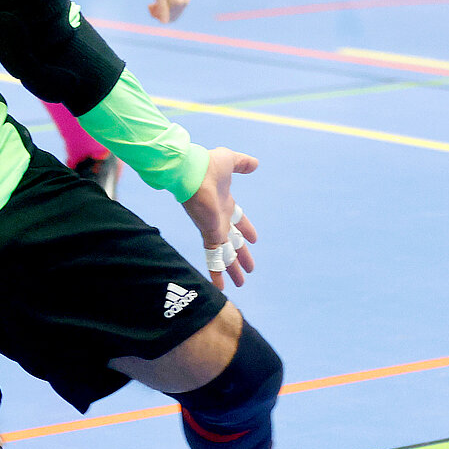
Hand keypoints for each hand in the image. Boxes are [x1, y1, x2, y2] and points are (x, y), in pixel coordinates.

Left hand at [148, 0, 189, 22]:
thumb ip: (161, 9)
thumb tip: (164, 23)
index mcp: (177, 4)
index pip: (166, 20)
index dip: (156, 16)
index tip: (150, 6)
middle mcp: (184, 4)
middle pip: (170, 17)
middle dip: (159, 13)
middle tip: (151, 4)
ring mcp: (185, 1)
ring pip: (173, 13)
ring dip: (163, 9)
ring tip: (155, 0)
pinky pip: (176, 7)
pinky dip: (168, 5)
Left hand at [181, 147, 258, 286]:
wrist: (191, 170)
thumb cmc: (208, 164)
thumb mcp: (230, 161)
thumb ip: (243, 163)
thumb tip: (256, 163)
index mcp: (225, 203)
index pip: (238, 220)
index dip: (246, 229)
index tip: (254, 239)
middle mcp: (219, 219)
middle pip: (233, 242)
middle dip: (241, 255)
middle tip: (249, 269)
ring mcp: (214, 228)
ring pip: (225, 254)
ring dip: (233, 269)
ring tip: (240, 283)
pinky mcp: (210, 234)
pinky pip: (215, 258)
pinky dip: (217, 272)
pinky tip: (221, 288)